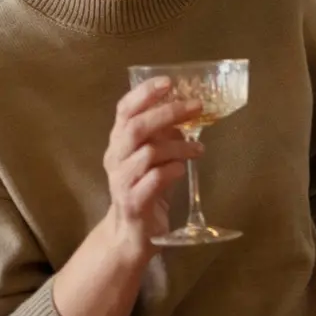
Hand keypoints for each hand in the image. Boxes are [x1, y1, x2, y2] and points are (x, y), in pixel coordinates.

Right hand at [102, 77, 203, 254]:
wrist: (131, 233)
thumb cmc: (146, 186)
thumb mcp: (154, 154)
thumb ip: (165, 133)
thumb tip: (190, 107)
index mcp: (119, 142)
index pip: (124, 110)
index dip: (144, 94)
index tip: (168, 82)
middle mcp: (116, 158)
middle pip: (136, 128)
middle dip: (167, 113)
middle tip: (196, 106)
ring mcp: (121, 182)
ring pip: (147, 154)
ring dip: (178, 146)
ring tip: (199, 148)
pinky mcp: (133, 204)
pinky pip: (151, 182)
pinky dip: (170, 171)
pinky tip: (182, 170)